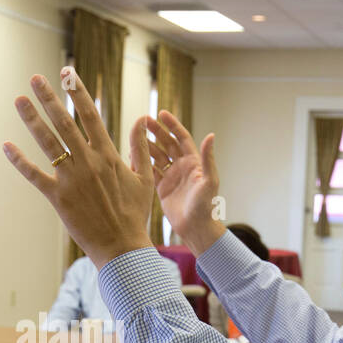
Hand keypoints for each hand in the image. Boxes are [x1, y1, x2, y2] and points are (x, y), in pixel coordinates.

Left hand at [3, 68, 153, 268]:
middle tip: (35, 79)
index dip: (78, 92)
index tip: (68, 73)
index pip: (90, 116)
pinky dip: (20, 161)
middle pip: (65, 122)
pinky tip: (7, 146)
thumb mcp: (144, 178)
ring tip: (19, 100)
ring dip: (32, 120)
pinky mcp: (59, 198)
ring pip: (49, 143)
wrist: (122, 247)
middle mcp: (89, 162)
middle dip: (50, 98)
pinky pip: (35, 175)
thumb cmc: (135, 214)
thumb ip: (140, 147)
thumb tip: (142, 120)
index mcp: (109, 155)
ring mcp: (72, 179)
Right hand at [146, 111, 224, 253]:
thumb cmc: (206, 206)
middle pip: (167, 143)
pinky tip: (132, 154)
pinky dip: (142, 162)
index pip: (181, 137)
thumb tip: (211, 135)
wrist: (196, 228)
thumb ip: (208, 158)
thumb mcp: (209, 181)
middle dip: (156, 131)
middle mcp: (182, 167)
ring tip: (135, 135)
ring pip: (157, 156)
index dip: (172, 125)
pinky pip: (150, 171)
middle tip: (143, 120)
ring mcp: (171, 177)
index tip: (161, 113)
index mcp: (193, 162)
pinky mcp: (162, 188)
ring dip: (147, 145)